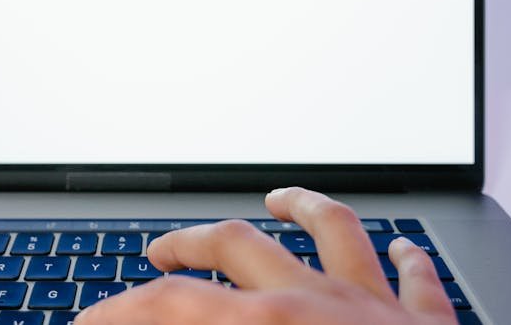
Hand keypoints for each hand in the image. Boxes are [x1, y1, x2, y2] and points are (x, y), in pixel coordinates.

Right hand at [76, 187, 456, 324]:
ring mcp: (373, 307)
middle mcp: (316, 303)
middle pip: (234, 246)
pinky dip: (408, 260)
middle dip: (187, 245)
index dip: (120, 311)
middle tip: (160, 253)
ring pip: (333, 228)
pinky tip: (402, 249)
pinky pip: (418, 280)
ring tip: (278, 198)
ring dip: (300, 208)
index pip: (170, 305)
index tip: (92, 321)